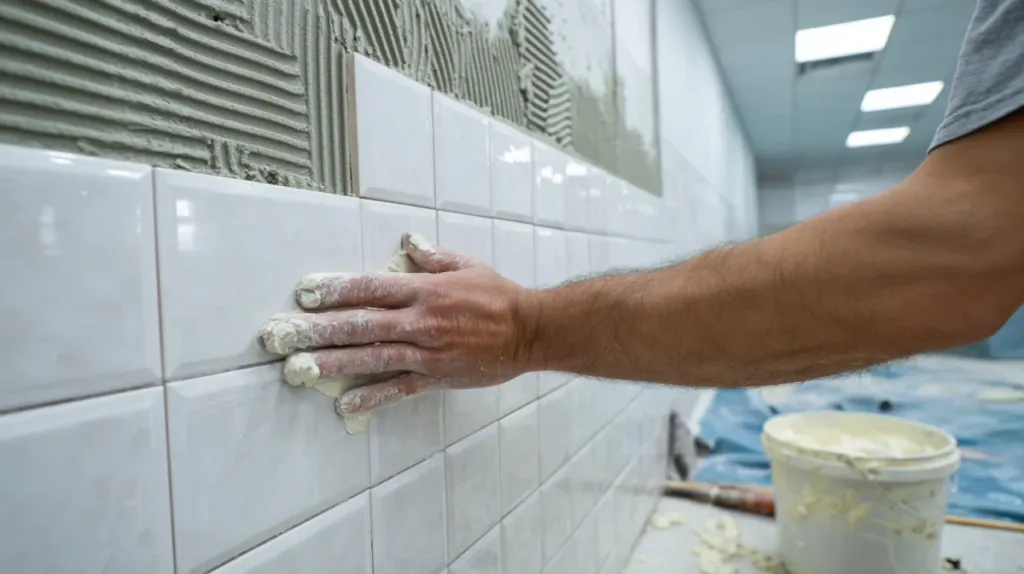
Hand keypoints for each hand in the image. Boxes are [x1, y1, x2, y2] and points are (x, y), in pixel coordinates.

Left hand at [260, 233, 537, 413]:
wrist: (530, 332)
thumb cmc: (498, 295)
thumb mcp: (467, 265)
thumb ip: (433, 257)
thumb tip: (408, 243)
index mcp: (425, 291)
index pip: (371, 288)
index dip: (336, 290)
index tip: (305, 293)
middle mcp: (420, 321)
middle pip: (361, 324)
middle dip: (318, 329)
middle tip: (282, 334)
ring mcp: (426, 352)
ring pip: (372, 357)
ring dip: (334, 362)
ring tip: (299, 366)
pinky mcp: (436, 376)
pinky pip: (399, 388)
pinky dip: (373, 396)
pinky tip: (345, 403)